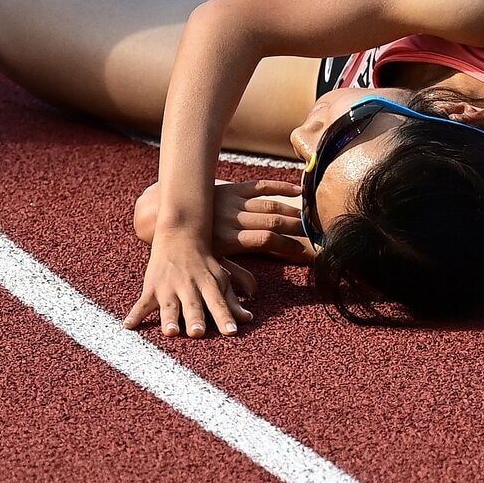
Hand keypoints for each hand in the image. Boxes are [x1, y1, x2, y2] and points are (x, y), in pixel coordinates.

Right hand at [122, 231, 254, 337]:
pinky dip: (134, 315)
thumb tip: (248, 319)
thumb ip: (231, 300)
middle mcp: (189, 286)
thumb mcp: (220, 277)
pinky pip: (142, 303)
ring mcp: (168, 287)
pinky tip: (128, 326)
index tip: (232, 332)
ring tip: (169, 332)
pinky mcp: (151, 287)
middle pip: (193, 305)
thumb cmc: (204, 262)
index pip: (218, 302)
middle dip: (195, 319)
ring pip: (169, 305)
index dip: (225, 317)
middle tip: (197, 333)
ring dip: (168, 319)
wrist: (180, 234)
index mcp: (208, 284)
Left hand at [135, 179, 312, 262]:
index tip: (304, 253)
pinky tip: (298, 190)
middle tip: (317, 233)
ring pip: (269, 205)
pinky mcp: (233, 188)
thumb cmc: (189, 246)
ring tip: (311, 217)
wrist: (166, 214)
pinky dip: (280, 187)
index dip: (287, 247)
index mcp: (229, 239)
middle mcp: (234, 218)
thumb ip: (233, 277)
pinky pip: (261, 186)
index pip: (266, 241)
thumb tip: (253, 296)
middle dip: (297, 227)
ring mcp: (234, 202)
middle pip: (272, 220)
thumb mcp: (208, 265)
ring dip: (292, 209)